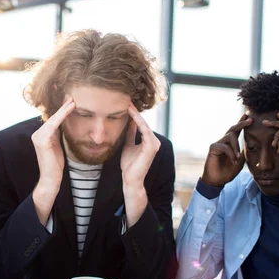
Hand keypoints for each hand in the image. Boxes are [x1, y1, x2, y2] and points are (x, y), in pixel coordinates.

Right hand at [31, 97, 74, 223]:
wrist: (52, 179)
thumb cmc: (57, 165)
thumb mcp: (59, 146)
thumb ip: (60, 134)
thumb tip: (66, 123)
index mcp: (42, 134)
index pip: (54, 118)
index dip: (63, 108)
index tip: (71, 98)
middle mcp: (38, 133)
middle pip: (53, 116)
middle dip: (63, 105)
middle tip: (72, 93)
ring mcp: (38, 136)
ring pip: (53, 119)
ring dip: (64, 108)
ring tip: (73, 99)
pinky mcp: (41, 140)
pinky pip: (53, 124)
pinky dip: (62, 115)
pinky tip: (70, 108)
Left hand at [120, 104, 159, 226]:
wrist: (130, 179)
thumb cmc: (129, 165)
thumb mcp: (128, 145)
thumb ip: (130, 134)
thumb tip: (129, 121)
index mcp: (148, 140)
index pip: (140, 123)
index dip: (133, 113)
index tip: (124, 103)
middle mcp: (153, 141)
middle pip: (143, 122)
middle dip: (134, 111)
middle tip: (126, 99)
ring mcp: (154, 144)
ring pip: (144, 125)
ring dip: (136, 114)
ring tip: (128, 104)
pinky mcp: (151, 147)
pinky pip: (145, 131)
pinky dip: (138, 122)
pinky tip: (131, 114)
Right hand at [201, 114, 251, 187]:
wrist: (217, 181)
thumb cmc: (227, 172)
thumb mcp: (239, 162)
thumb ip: (242, 153)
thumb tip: (248, 146)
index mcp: (230, 144)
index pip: (236, 131)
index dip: (242, 123)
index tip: (248, 116)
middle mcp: (223, 142)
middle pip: (233, 129)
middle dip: (242, 124)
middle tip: (250, 119)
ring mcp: (217, 144)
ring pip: (230, 136)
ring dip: (236, 147)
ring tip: (238, 158)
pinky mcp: (213, 148)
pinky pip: (225, 147)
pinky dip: (231, 153)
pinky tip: (233, 160)